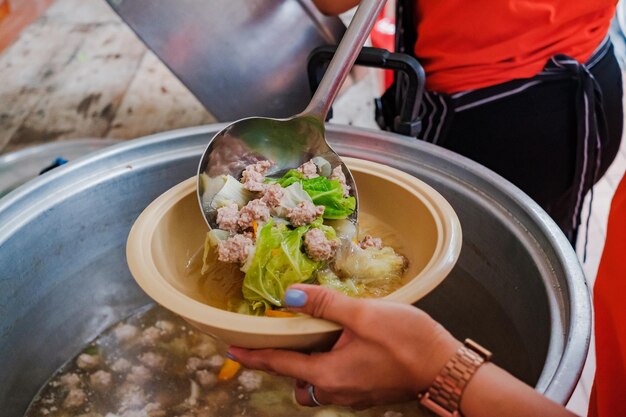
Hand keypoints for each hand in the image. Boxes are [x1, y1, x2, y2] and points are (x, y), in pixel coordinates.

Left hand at [227, 284, 460, 408]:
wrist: (446, 368)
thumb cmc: (408, 341)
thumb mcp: (363, 315)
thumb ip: (325, 304)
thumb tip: (291, 295)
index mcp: (328, 374)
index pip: (279, 364)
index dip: (253, 356)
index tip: (232, 349)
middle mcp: (336, 391)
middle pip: (294, 381)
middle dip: (279, 365)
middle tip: (272, 340)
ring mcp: (353, 395)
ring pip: (315, 385)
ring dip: (305, 366)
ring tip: (307, 338)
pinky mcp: (367, 392)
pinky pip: (335, 383)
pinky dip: (326, 366)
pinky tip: (337, 344)